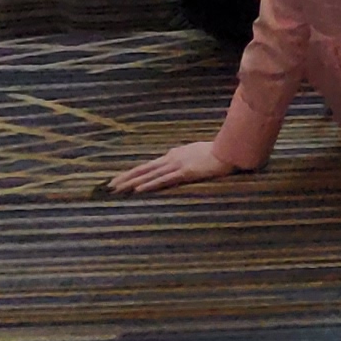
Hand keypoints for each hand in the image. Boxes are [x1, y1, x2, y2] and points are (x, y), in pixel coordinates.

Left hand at [104, 140, 244, 194]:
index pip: (149, 165)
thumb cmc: (220, 151)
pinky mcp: (185, 172)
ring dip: (131, 182)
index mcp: (175, 154)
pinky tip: (137, 190)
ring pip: (149, 175)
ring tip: (116, 189)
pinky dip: (149, 185)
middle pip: (143, 169)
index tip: (120, 178)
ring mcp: (178, 164)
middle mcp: (172, 158)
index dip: (133, 172)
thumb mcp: (199, 152)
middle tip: (109, 185)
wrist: (232, 150)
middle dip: (125, 177)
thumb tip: (179, 159)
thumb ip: (187, 157)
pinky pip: (163, 180)